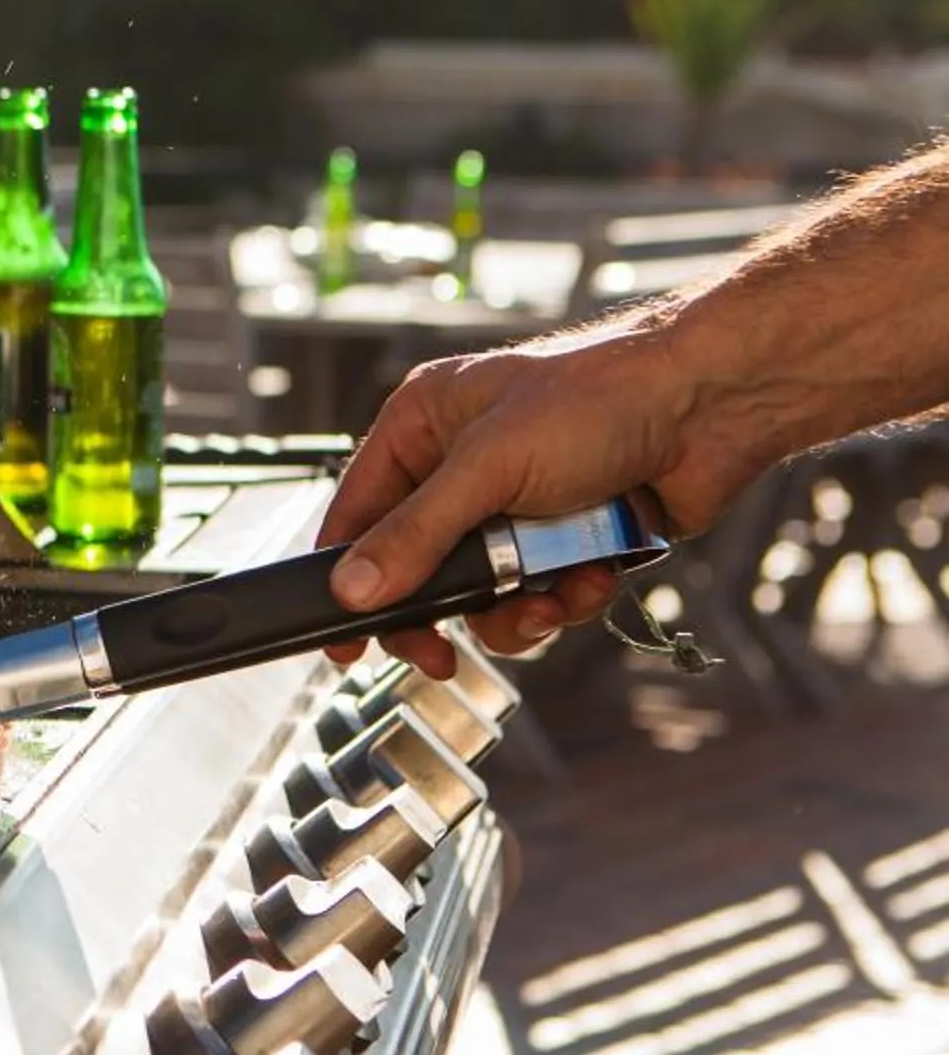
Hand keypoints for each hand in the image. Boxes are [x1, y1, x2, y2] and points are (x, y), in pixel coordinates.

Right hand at [316, 322, 761, 675]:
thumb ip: (418, 533)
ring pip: (481, 595)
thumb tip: (354, 590)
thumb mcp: (491, 464)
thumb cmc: (602, 399)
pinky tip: (592, 577)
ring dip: (516, 610)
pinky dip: (565, 599)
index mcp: (423, 427)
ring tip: (552, 599)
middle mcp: (460, 468)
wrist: (713, 406)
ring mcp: (514, 507)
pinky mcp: (564, 540)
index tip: (341, 640)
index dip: (346, 578)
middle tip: (441, 655)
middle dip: (442, 611)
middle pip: (417, 568)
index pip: (358, 514)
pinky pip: (538, 597)